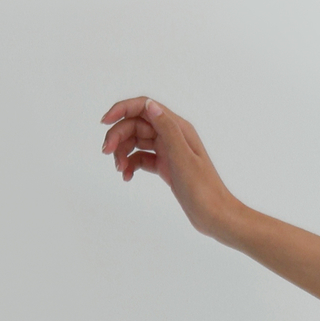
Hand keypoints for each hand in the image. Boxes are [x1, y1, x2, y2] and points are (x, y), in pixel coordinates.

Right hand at [99, 96, 245, 240]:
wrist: (215, 216)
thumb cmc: (203, 188)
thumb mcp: (182, 156)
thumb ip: (167, 129)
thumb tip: (150, 104)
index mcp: (178, 128)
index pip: (144, 107)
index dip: (122, 109)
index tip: (104, 122)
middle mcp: (172, 136)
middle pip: (136, 125)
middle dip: (118, 136)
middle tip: (107, 153)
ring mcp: (168, 152)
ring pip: (136, 142)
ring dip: (122, 152)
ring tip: (119, 169)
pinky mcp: (165, 167)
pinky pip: (141, 159)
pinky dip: (131, 165)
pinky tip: (126, 176)